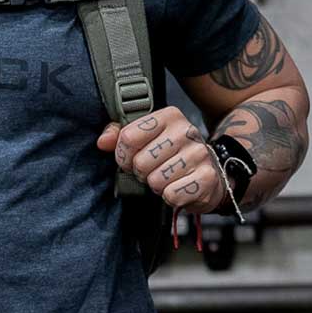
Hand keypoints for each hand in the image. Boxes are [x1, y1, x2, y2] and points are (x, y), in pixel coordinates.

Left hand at [96, 106, 224, 214]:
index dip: (123, 155)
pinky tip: (178, 187)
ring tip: (167, 178)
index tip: (130, 159)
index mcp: (169, 116)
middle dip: (142, 172)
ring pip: (156, 180)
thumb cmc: (171, 155)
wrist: (208, 173)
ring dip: (157, 186)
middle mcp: (186, 131)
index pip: (128, 137)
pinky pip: (172, 194)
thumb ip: (119, 135)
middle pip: (141, 161)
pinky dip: (171, 197)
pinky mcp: (207, 177)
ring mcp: (199, 153)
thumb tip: (103, 142)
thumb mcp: (146, 139)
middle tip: (153, 170)